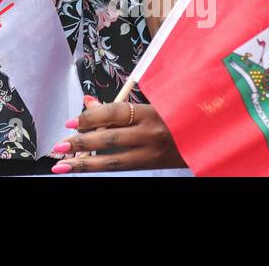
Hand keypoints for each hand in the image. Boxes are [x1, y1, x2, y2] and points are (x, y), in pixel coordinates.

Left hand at [52, 99, 185, 172]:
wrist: (208, 134)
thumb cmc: (175, 112)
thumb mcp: (150, 102)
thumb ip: (117, 105)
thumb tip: (87, 103)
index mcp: (151, 111)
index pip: (114, 113)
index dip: (90, 117)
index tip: (71, 122)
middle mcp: (152, 134)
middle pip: (110, 139)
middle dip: (82, 143)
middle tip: (59, 146)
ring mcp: (153, 152)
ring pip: (113, 161)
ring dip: (85, 163)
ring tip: (62, 165)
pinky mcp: (153, 165)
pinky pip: (122, 166)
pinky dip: (100, 166)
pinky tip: (84, 166)